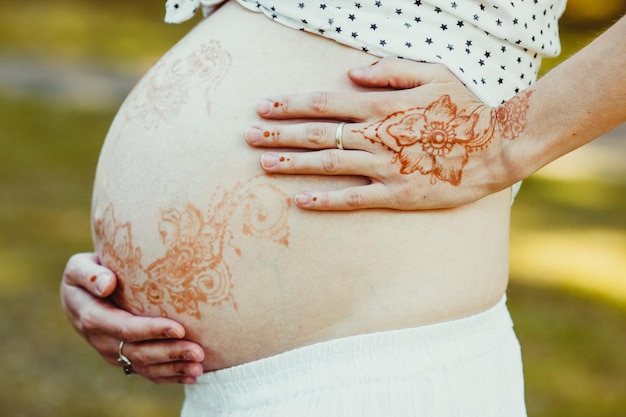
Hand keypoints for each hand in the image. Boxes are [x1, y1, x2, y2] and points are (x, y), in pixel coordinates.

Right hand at [61, 253, 204, 382]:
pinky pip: (146, 371)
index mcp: (93, 318)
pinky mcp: (124, 358)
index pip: (126, 328)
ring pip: (144, 366)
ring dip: (173, 368)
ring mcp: (113, 353)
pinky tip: (190, 376)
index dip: (152, 330)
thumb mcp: (79, 267)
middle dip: (171, 353)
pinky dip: (169, 376)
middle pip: (139, 352)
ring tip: (198, 367)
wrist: (80, 295)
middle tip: (198, 352)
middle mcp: (102, 341)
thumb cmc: (87, 273)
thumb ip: (89, 274)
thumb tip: (106, 285)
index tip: (180, 328)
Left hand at [246, 57, 530, 209]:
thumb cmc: (464, 107)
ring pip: (328, 164)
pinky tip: (300, 201)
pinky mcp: (396, 195)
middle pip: (317, 134)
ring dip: (293, 164)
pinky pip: (353, 199)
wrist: (495, 148)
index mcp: (382, 106)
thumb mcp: (433, 73)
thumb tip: (352, 72)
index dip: (290, 105)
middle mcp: (376, 136)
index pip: (324, 103)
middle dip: (278, 135)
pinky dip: (326, 200)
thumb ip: (390, 70)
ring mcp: (384, 168)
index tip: (263, 106)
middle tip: (248, 137)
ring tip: (263, 165)